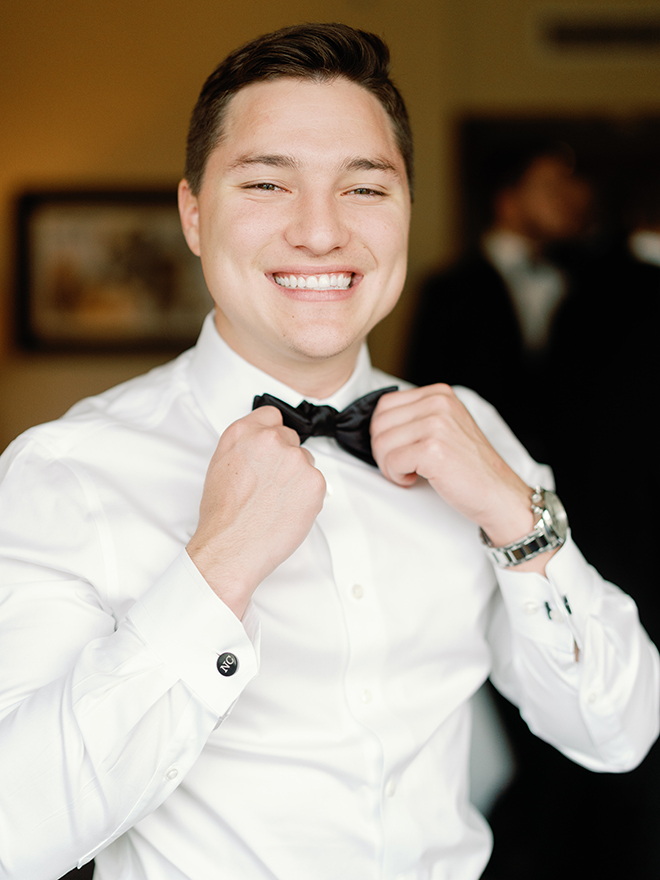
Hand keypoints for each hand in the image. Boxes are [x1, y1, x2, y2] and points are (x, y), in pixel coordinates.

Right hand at [187, 406, 325, 617]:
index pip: (272, 415)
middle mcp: (271, 440)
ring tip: (276, 501)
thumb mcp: (220, 466)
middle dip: (285, 458)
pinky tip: (288, 510)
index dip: (272, 433)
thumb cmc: (223, 515)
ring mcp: (295, 459)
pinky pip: (316, 482)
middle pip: (291, 439)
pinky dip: (307, 496)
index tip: (271, 448)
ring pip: (306, 461)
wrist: (233, 547)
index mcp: (244, 432)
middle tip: (271, 484)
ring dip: (297, 477)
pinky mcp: (315, 481)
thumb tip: (260, 442)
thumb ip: (244, 444)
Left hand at [370, 384, 534, 546]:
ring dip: (389, 465)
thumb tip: (379, 424)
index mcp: (440, 394)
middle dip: (382, 450)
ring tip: (410, 473)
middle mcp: (439, 404)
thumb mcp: (446, 427)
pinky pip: (391, 461)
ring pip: (382, 443)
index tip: (398, 449)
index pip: (385, 404)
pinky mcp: (433, 450)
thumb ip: (418, 418)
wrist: (499, 493)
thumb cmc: (470, 467)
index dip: (383, 432)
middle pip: (379, 423)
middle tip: (401, 465)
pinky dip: (396, 476)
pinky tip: (414, 479)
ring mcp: (437, 425)